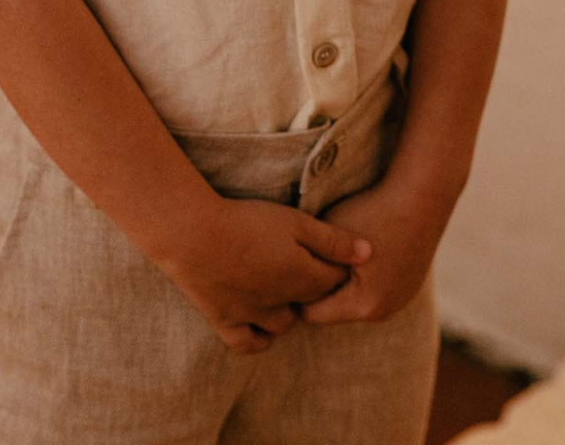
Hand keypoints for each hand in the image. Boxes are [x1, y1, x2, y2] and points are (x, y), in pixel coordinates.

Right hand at [154, 193, 375, 355]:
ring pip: (282, 324)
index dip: (336, 265)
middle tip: (306, 264)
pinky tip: (261, 323)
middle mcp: (281, 303)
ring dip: (288, 311)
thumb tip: (370, 253)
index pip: (332, 280)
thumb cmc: (247, 221)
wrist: (194, 235)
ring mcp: (252, 315)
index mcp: (302, 278)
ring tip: (283, 289)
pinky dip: (259, 337)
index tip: (332, 251)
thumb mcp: (295, 222)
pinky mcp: (224, 320)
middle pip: (309, 302)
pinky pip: (249, 343)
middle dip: (314, 288)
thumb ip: (333, 240)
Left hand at [295, 171, 453, 326]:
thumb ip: (308, 257)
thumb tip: (283, 270)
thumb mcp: (329, 233)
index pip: (311, 314)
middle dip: (317, 287)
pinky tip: (355, 248)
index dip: (293, 291)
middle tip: (300, 259)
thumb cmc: (372, 210)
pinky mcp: (410, 285)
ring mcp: (400, 299)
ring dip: (340, 280)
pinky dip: (361, 274)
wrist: (423, 194)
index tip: (281, 269)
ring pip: (354, 298)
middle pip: (333, 308)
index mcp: (363, 305)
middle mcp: (384, 311)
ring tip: (330, 250)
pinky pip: (374, 287)